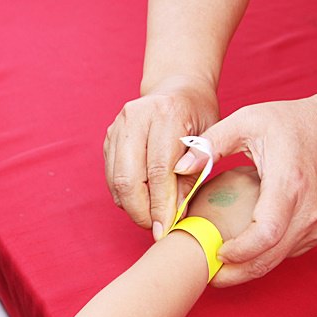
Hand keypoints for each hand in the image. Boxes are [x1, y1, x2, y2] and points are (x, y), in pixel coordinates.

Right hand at [103, 75, 218, 238]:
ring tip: (151, 217)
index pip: (159, 169)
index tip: (166, 228)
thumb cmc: (198, 116)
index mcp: (166, 113)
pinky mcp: (109, 137)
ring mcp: (118, 126)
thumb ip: (193, 175)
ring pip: (117, 180)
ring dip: (132, 206)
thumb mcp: (208, 140)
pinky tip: (142, 202)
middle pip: (129, 178)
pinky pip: (112, 176)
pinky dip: (125, 196)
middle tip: (156, 228)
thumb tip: (175, 213)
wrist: (177, 89)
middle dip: (141, 211)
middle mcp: (136, 117)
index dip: (161, 204)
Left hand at [177, 96, 316, 286]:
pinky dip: (267, 254)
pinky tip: (246, 246)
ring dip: (249, 266)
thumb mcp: (245, 120)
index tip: (215, 254)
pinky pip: (290, 251)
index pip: (265, 232)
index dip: (239, 252)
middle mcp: (310, 208)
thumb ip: (209, 144)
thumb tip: (179, 168)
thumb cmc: (289, 123)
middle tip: (208, 275)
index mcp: (289, 182)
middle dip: (236, 272)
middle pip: (270, 256)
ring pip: (279, 258)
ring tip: (220, 261)